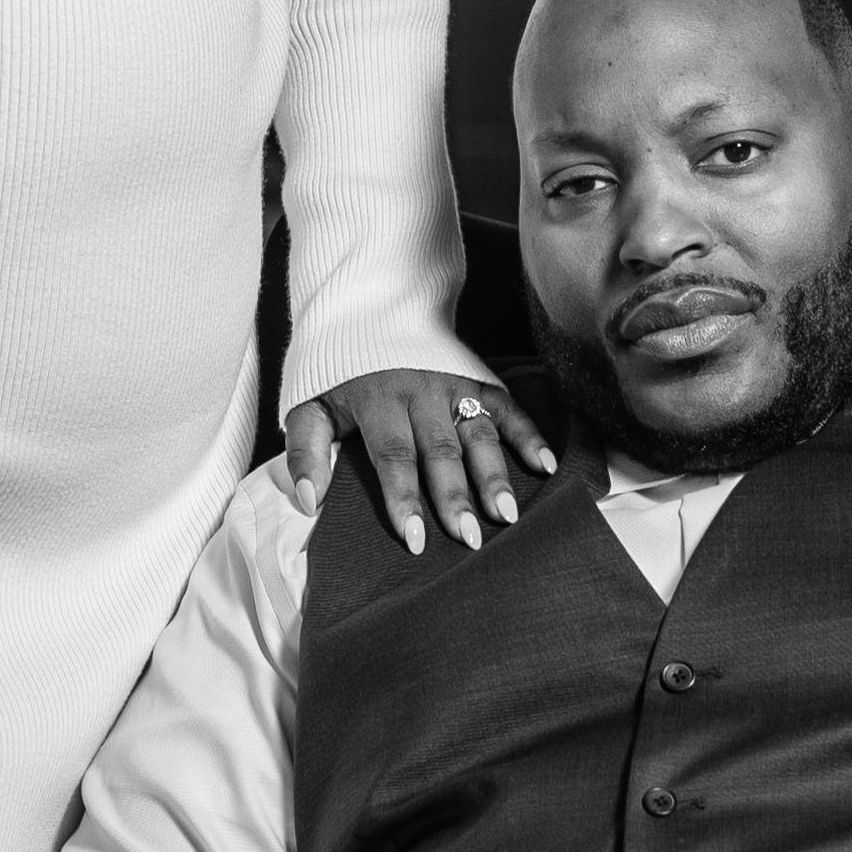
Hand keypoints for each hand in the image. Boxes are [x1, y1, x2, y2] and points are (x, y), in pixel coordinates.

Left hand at [282, 366, 561, 556]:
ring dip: (494, 475)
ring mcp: (451, 384)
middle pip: (440, 451)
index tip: (415, 540)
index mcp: (377, 402)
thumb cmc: (336, 374)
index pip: (393, 457)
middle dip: (456, 497)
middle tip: (470, 540)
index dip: (404, 499)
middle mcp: (419, 393)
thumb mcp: (308, 405)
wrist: (365, 310)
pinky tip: (545, 465)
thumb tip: (308, 501)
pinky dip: (529, 434)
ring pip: (477, 433)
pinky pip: (507, 407)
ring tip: (507, 515)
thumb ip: (305, 451)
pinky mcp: (476, 377)